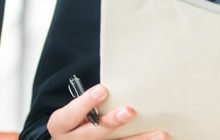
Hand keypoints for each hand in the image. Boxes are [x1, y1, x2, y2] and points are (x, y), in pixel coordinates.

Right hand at [47, 84, 166, 139]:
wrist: (67, 138)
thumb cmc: (74, 119)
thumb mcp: (72, 109)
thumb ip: (88, 102)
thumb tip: (115, 85)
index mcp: (61, 125)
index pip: (70, 114)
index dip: (86, 102)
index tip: (103, 90)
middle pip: (92, 134)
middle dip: (112, 123)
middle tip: (130, 111)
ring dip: (138, 139)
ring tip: (159, 134)